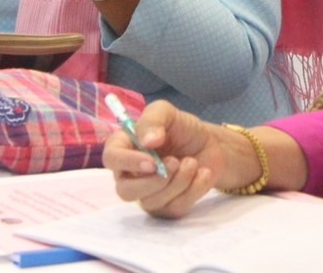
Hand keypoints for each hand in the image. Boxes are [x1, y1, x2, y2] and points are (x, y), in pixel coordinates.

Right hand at [102, 101, 230, 218]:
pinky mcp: (167, 208)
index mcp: (124, 148)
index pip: (112, 159)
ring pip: (152, 201)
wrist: (210, 145)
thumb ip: (153, 120)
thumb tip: (147, 142)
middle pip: (125, 191)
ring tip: (193, 162)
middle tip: (175, 162)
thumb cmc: (181, 128)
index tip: (151, 162)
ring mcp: (147, 194)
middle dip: (152, 181)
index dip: (128, 162)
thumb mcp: (167, 113)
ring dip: (178, 182)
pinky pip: (174, 208)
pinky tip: (203, 173)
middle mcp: (130, 175)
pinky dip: (193, 190)